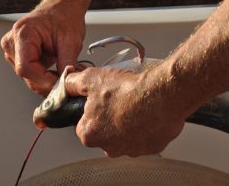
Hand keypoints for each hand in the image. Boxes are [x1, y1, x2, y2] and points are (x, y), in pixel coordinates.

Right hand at [1, 0, 85, 95]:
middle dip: (48, 82)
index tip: (61, 84)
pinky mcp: (18, 56)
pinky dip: (44, 77)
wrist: (62, 8)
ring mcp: (13, 50)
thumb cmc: (64, 17)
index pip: (25, 68)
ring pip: (28, 78)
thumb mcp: (71, 41)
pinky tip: (56, 72)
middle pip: (26, 75)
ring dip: (47, 81)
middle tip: (67, 82)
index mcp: (23, 33)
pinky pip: (30, 74)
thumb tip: (68, 82)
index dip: (43, 80)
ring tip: (64, 73)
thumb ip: (67, 63)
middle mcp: (12, 42)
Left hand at [65, 66, 186, 156]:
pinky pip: (143, 136)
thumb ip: (74, 83)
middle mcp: (109, 147)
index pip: (83, 125)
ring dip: (127, 122)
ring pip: (124, 135)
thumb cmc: (129, 90)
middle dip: (109, 117)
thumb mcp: (92, 79)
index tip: (100, 101)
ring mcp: (131, 149)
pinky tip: (146, 111)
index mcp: (91, 134)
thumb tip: (66, 84)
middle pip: (104, 132)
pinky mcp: (150, 147)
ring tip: (134, 104)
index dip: (91, 110)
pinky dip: (144, 125)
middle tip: (118, 100)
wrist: (162, 94)